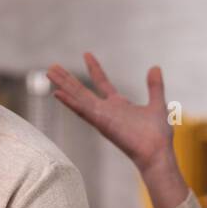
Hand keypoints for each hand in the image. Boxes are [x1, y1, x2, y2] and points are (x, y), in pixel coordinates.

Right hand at [46, 53, 175, 173]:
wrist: (157, 153)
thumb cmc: (157, 136)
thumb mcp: (157, 104)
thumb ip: (154, 86)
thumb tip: (155, 67)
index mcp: (119, 105)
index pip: (102, 82)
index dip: (94, 69)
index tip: (87, 54)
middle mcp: (106, 110)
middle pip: (82, 91)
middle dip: (68, 78)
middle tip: (53, 66)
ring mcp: (101, 117)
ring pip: (78, 97)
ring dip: (63, 85)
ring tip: (49, 72)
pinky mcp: (100, 123)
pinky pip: (82, 110)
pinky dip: (69, 102)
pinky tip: (57, 93)